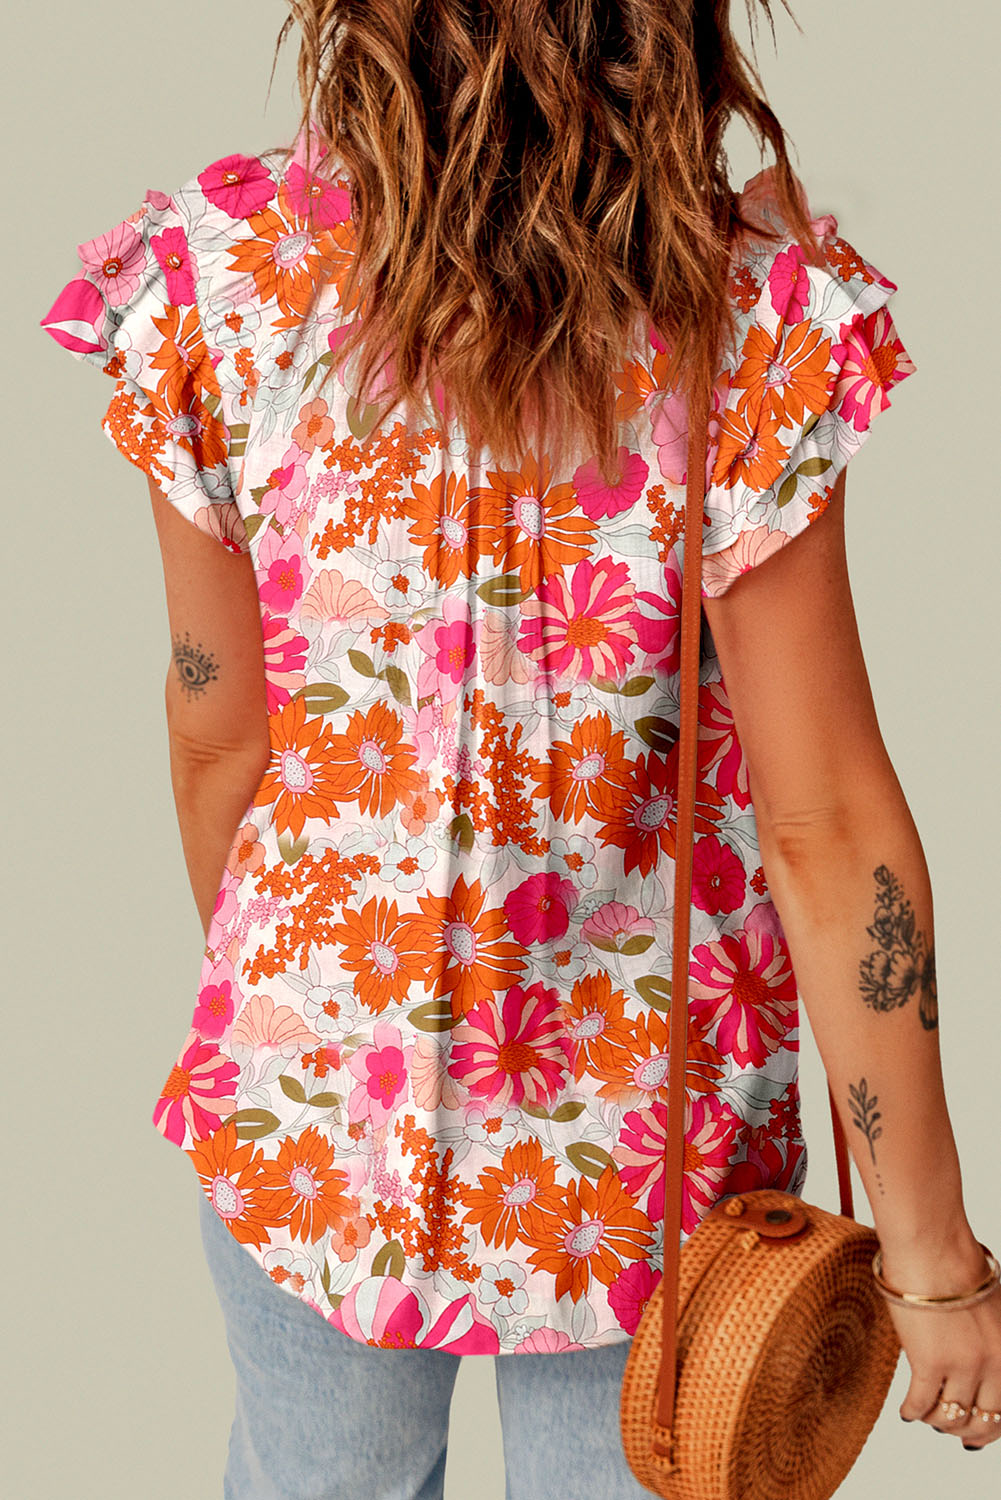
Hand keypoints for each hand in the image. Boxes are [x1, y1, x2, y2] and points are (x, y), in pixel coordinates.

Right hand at [880, 1231, 1000, 1450]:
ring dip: (934, 1421)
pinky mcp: (930, 1362)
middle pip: (981, 1422)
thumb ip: (989, 1341)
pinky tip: (906, 1411)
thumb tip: (977, 1364)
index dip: (988, 1430)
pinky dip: (912, 1413)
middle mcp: (992, 1365)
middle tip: (945, 1426)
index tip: (973, 1437)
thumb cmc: (955, 1264)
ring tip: (922, 1413)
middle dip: (963, 1430)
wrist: (933, 1246)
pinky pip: (921, 1404)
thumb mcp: (991, 1309)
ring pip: (950, 1418)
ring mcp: (962, 1366)